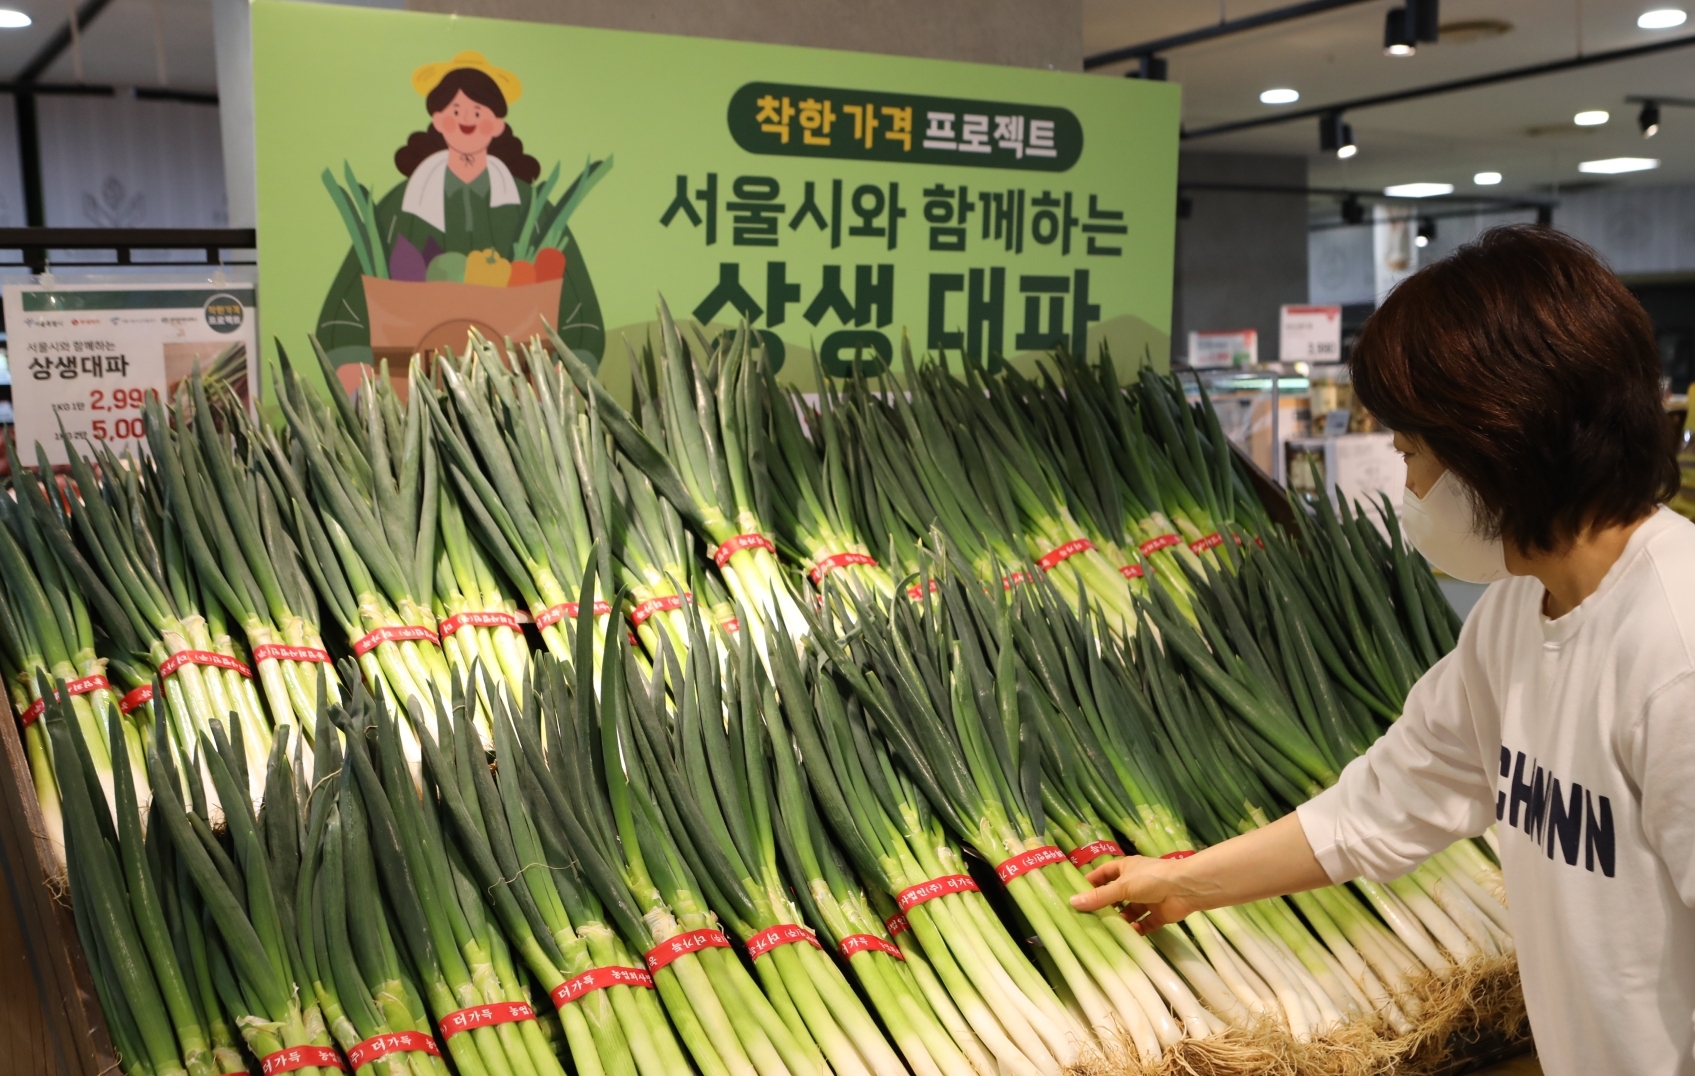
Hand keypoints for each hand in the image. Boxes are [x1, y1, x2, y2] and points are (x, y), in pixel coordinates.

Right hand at [1069, 855, 1196, 933]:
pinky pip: (1144, 924)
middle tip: (1087, 920)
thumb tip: (1073, 902)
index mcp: (1127, 868)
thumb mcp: (1121, 886)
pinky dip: (1136, 931)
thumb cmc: (1150, 879)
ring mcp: (1148, 899)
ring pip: (1130, 912)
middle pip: (1116, 895)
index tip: (1078, 894)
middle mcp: (1136, 883)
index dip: (1092, 882)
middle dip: (1105, 906)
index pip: (1105, 873)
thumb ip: (1099, 897)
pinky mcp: (1158, 914)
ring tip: (1103, 932)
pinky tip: (1125, 939)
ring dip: (1120, 921)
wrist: (1185, 889)